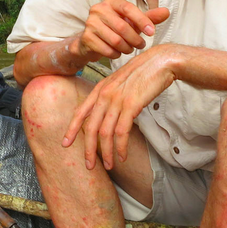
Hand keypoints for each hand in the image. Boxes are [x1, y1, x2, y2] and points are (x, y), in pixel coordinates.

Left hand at [63, 45, 177, 169]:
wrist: (161, 61)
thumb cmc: (144, 72)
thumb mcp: (121, 82)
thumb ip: (112, 96)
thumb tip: (110, 114)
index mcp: (100, 88)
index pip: (81, 112)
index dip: (72, 129)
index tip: (65, 143)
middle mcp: (105, 94)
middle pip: (90, 127)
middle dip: (88, 149)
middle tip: (89, 166)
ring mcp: (117, 100)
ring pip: (105, 133)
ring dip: (106, 153)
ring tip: (109, 166)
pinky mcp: (131, 105)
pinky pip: (121, 132)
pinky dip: (120, 147)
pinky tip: (122, 156)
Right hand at [72, 0, 169, 61]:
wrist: (90, 41)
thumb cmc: (115, 28)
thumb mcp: (133, 21)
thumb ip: (149, 17)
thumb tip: (166, 12)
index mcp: (111, 1)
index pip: (128, 8)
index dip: (142, 21)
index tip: (152, 32)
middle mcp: (98, 8)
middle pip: (122, 27)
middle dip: (135, 39)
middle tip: (141, 45)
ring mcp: (90, 23)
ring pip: (115, 40)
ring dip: (126, 48)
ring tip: (129, 49)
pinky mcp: (86, 37)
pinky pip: (106, 50)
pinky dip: (115, 54)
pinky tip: (117, 53)